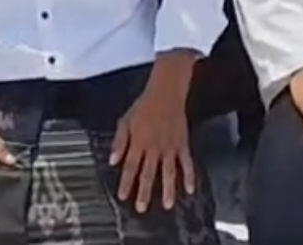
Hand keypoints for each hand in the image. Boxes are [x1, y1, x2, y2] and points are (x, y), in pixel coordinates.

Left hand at [110, 80, 196, 211]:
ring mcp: (170, 147)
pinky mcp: (182, 144)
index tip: (123, 196)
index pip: (130, 166)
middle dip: (144, 192)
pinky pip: (187, 162)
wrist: (165, 93)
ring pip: (168, 171)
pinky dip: (189, 176)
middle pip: (148, 172)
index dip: (126, 182)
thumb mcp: (126, 120)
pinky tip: (190, 190)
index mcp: (139, 141)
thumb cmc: (143, 107)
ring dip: (167, 189)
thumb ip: (119, 141)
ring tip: (167, 205)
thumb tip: (113, 160)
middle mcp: (154, 147)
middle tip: (142, 208)